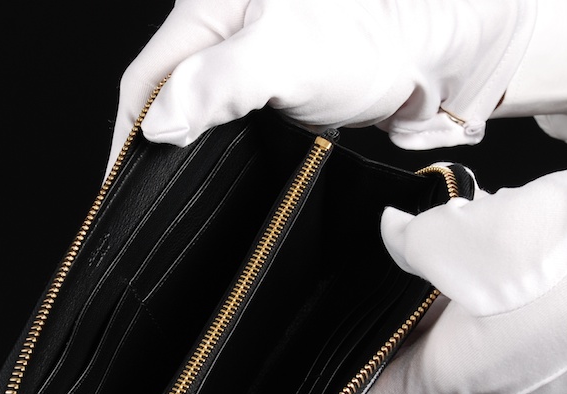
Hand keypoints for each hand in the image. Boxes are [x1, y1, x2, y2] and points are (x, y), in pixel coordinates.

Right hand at [108, 0, 535, 170]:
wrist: (446, 49)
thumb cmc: (375, 34)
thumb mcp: (284, 55)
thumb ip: (216, 85)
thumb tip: (160, 124)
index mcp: (211, 8)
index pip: (144, 78)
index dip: (129, 134)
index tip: (121, 188)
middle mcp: (226, 29)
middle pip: (167, 94)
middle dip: (155, 146)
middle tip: (151, 201)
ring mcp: (254, 59)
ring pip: (201, 112)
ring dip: (193, 153)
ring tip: (187, 197)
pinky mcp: (282, 88)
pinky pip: (238, 124)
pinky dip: (229, 153)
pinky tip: (232, 176)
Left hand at [325, 155, 566, 393]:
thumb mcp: (477, 233)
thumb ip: (417, 245)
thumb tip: (396, 240)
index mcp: (455, 376)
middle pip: (422, 380)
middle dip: (396, 350)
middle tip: (372, 317)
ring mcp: (542, 387)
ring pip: (473, 357)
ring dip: (454, 324)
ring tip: (453, 270)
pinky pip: (517, 346)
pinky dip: (498, 316)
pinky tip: (508, 268)